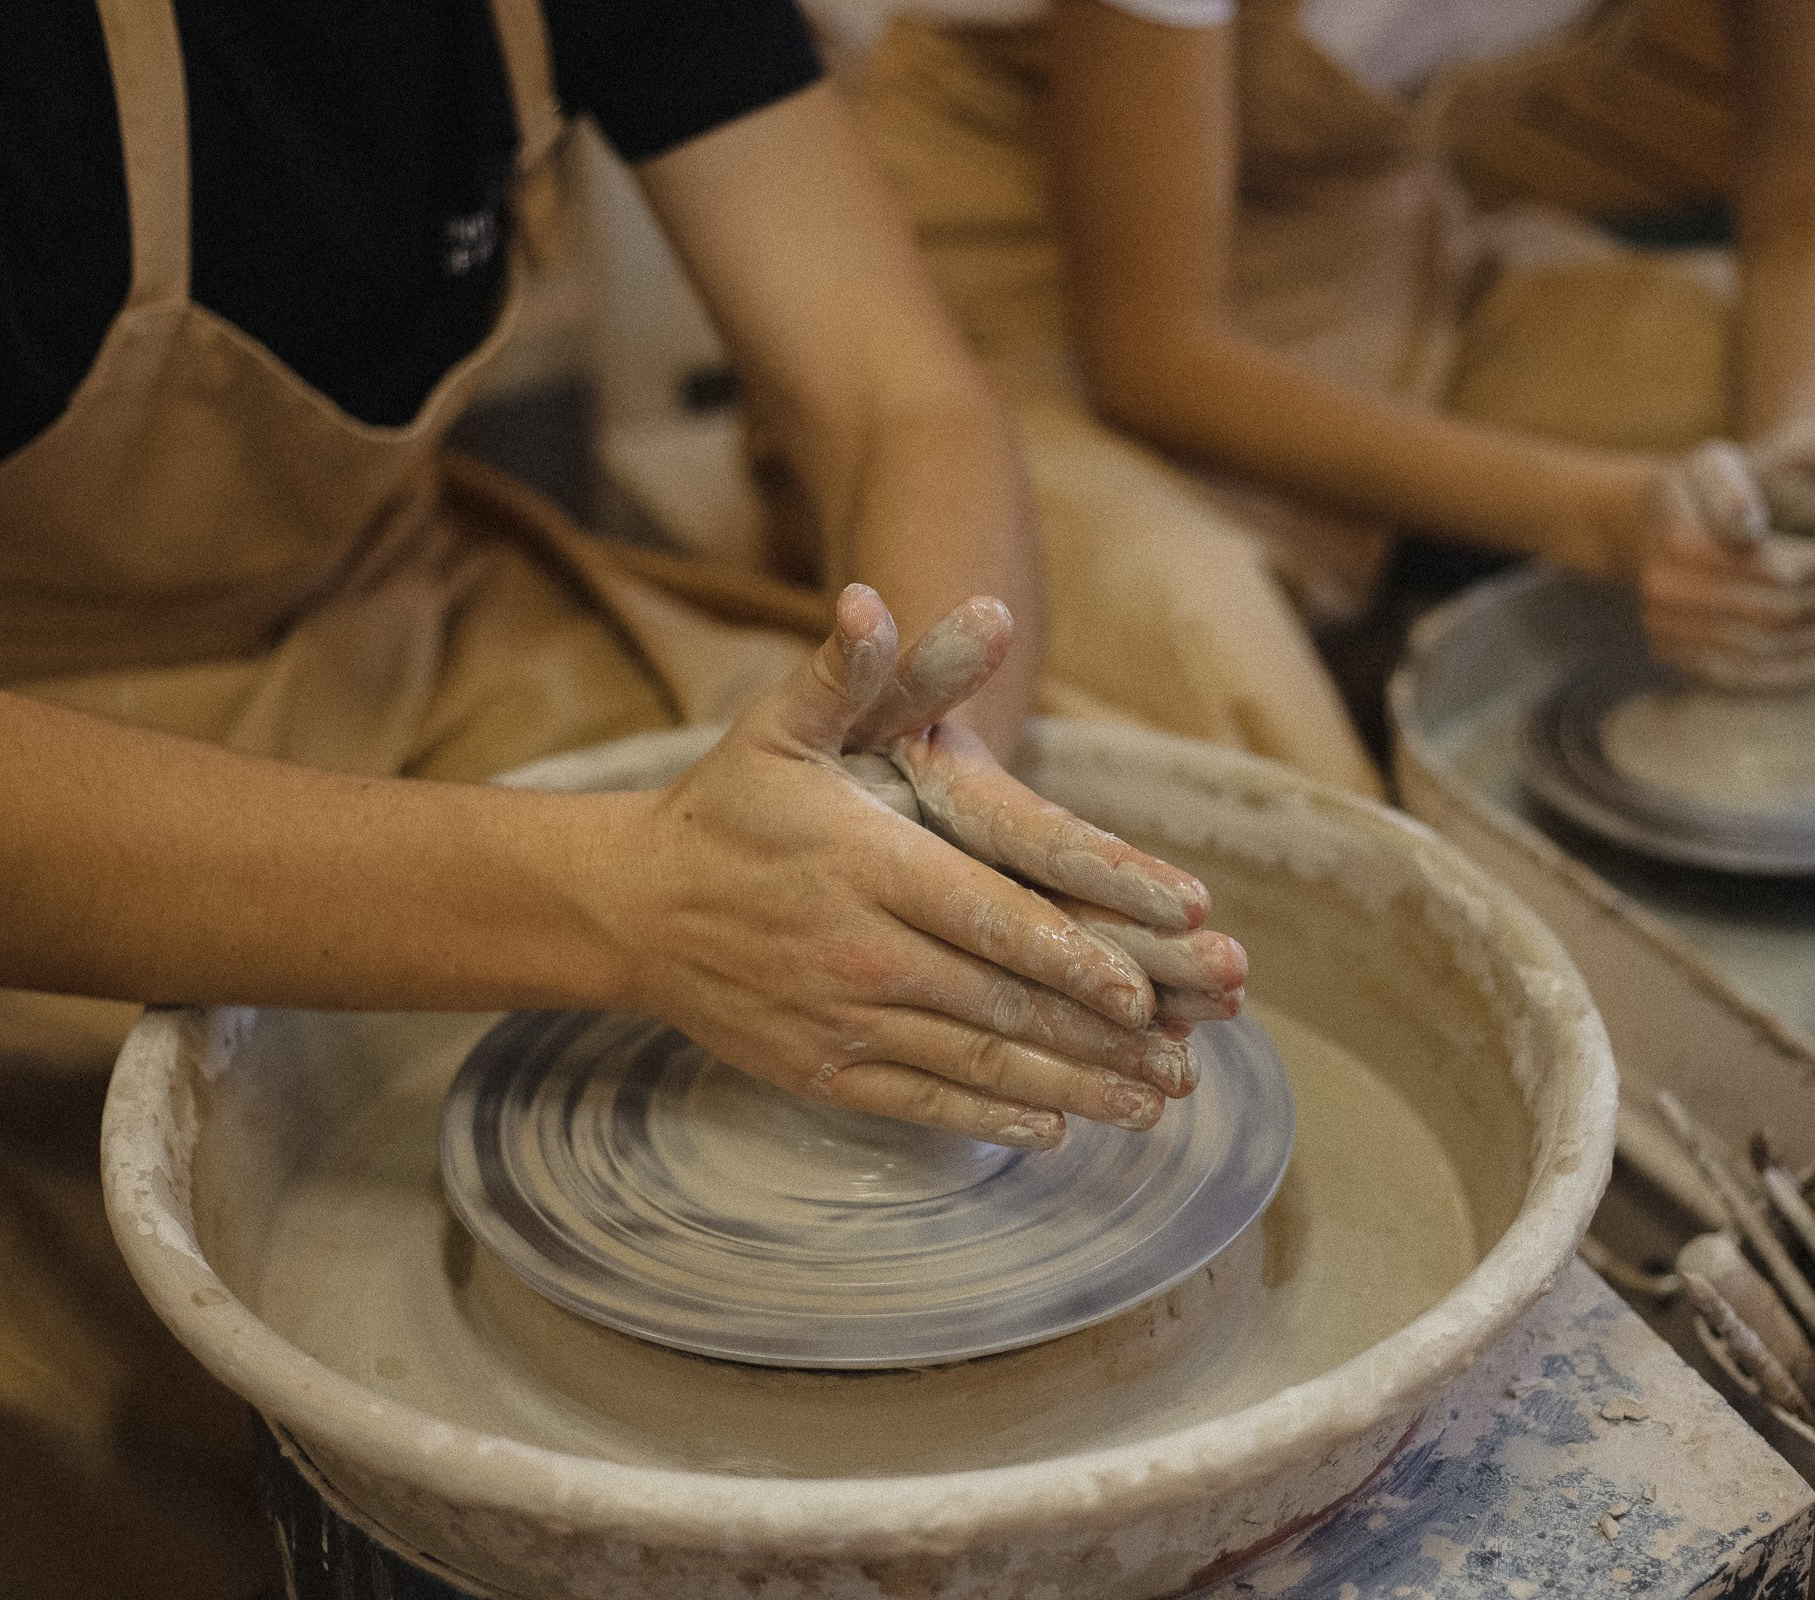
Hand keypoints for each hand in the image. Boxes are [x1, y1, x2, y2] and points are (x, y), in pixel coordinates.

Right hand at [605, 586, 1216, 1146]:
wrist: (629, 908)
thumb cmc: (726, 807)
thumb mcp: (783, 724)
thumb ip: (852, 671)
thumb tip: (874, 598)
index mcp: (869, 866)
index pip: (991, 918)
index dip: (1073, 956)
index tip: (1147, 986)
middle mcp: (860, 952)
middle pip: (1001, 1001)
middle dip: (1102, 1034)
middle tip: (1186, 1060)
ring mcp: (840, 1021)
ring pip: (974, 1062)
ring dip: (1071, 1087)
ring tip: (1150, 1103)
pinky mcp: (821, 1071)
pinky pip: (920, 1102)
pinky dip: (991, 1119)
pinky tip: (1055, 1129)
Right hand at [1636, 428, 1814, 691]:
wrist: (1654, 527)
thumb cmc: (1701, 486)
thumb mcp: (1713, 465)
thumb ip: (1732, 490)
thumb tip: (1749, 532)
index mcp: (1677, 540)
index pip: (1772, 566)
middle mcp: (1663, 589)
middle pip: (1769, 611)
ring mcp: (1663, 627)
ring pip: (1759, 646)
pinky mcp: (1670, 654)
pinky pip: (1737, 674)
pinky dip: (1788, 669)